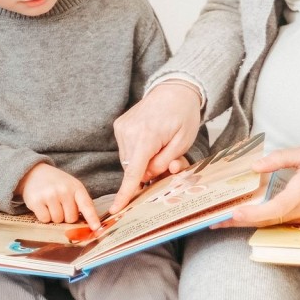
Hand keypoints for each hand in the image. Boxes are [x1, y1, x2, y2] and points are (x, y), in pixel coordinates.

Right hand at [15, 162, 99, 227]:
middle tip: (61, 206)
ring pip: (57, 220)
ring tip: (51, 205)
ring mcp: (50, 195)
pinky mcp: (36, 201)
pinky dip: (44, 217)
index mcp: (76, 187)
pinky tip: (43, 206)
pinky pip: (45, 220)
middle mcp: (64, 190)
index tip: (96, 228)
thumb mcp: (73, 187)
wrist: (35, 173)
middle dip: (67, 217)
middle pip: (71, 218)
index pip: (86, 205)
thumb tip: (90, 223)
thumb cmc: (57, 183)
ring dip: (54, 217)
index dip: (92, 218)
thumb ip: (81, 202)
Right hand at [111, 82, 201, 212]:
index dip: (125, 193)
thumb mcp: (183, 142)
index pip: (133, 172)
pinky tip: (151, 139)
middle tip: (168, 160)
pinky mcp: (120, 125)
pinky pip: (127, 149)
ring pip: (129, 160)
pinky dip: (138, 151)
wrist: (174, 89)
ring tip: (160, 145)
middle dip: (148, 171)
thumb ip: (165, 162)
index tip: (115, 210)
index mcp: (146, 136)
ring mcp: (122, 127)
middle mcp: (129, 132)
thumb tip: (147, 176)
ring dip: (143, 160)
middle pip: (133, 168)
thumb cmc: (183, 115)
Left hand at [217, 146, 299, 227]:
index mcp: (299, 196)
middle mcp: (299, 212)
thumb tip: (256, 166)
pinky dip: (261, 218)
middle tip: (214, 221)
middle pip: (263, 221)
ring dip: (248, 221)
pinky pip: (280, 220)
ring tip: (225, 216)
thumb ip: (280, 159)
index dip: (247, 215)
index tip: (229, 214)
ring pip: (270, 222)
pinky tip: (250, 211)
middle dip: (238, 222)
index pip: (268, 211)